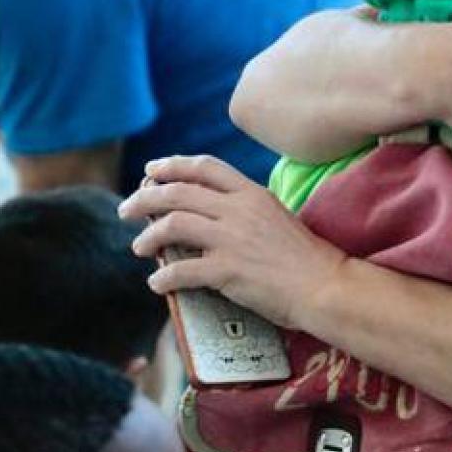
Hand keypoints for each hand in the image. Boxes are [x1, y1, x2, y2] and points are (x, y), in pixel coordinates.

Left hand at [121, 156, 345, 331]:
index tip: (151, 171)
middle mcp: (239, 209)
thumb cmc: (305, 257)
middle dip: (144, 198)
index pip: (204, 167)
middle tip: (127, 209)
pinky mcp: (228, 270)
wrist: (324, 285)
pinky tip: (157, 283)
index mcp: (252, 194)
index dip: (172, 166)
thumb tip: (211, 214)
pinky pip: (181, 270)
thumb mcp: (277, 216)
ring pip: (173, 224)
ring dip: (148, 236)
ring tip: (139, 247)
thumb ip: (246, 209)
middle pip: (178, 192)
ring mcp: (233, 238)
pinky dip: (163, 277)